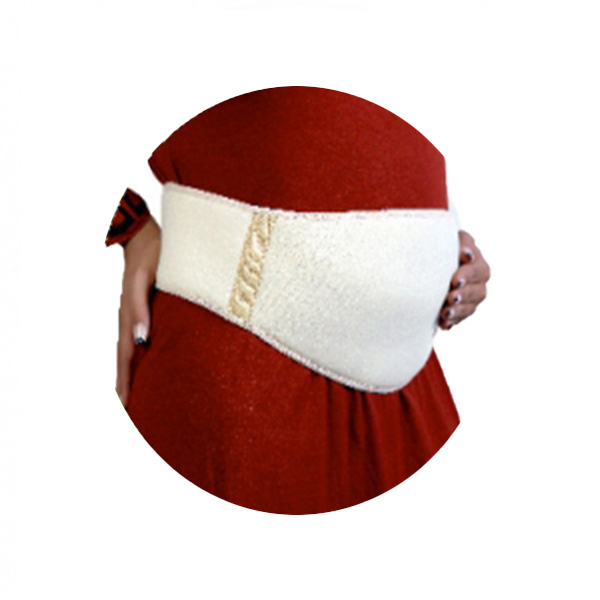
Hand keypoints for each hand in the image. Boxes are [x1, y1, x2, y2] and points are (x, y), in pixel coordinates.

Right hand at [116, 216, 160, 406]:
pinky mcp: (144, 310)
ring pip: (133, 352)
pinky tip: (148, 365)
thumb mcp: (144, 279)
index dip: (126, 382)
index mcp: (130, 316)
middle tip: (130, 413)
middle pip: (127, 360)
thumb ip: (140, 308)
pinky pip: (140, 339)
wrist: (148, 236)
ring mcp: (136, 316)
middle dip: (127, 386)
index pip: (127, 358)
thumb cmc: (152, 255)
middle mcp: (131, 320)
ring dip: (133, 374)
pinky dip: (140, 357)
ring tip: (135, 397)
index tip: (126, 407)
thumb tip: (141, 340)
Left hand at [439, 230, 489, 329]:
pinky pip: (461, 317)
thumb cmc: (437, 245)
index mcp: (475, 259)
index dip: (468, 275)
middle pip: (478, 290)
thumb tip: (465, 252)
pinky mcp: (462, 307)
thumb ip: (457, 242)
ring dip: (458, 310)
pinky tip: (443, 323)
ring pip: (471, 306)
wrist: (427, 260)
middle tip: (451, 296)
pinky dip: (452, 320)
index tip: (455, 280)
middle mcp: (477, 278)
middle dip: (464, 295)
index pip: (477, 268)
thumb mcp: (445, 239)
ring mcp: (471, 294)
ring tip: (445, 312)